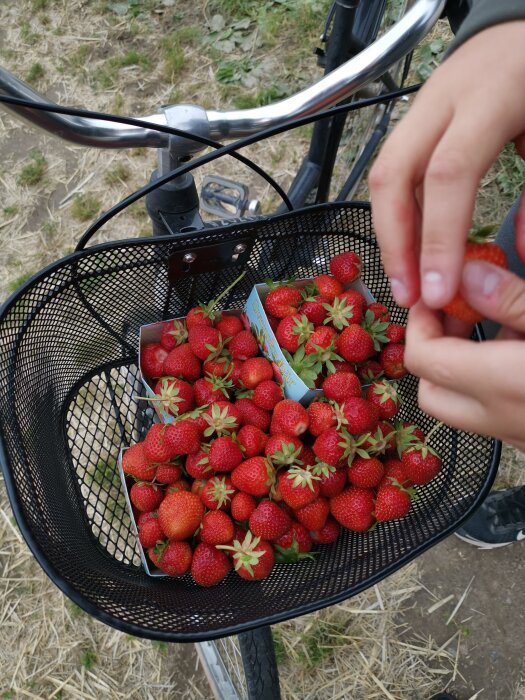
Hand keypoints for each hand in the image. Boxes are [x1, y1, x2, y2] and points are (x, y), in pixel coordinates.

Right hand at [369, 21, 524, 309]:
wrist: (523, 33)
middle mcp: (444, 100)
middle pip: (393, 175)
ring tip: (405, 282)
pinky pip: (394, 175)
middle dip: (393, 243)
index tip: (436, 293)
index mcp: (491, 96)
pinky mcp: (414, 123)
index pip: (449, 173)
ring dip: (389, 235)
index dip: (437, 238)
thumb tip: (518, 252)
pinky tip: (410, 249)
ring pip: (384, 177)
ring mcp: (422, 109)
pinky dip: (397, 217)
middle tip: (406, 295)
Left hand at [404, 260, 524, 451]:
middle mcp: (501, 419)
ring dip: (462, 368)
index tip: (436, 293)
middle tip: (458, 313)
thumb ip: (509, 299)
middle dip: (434, 348)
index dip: (420, 320)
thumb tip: (467, 274)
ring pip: (460, 407)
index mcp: (502, 383)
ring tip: (493, 325)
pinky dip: (489, 383)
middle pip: (432, 391)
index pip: (423, 356)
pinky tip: (517, 352)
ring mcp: (516, 436)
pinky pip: (491, 413)